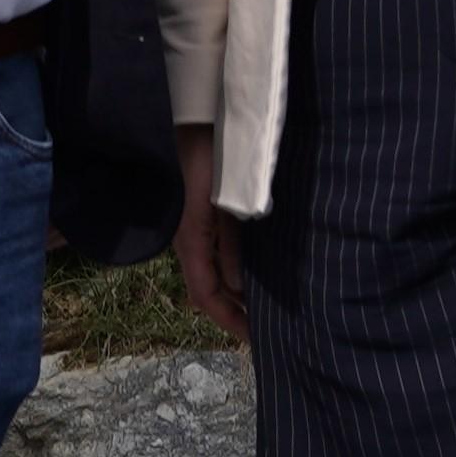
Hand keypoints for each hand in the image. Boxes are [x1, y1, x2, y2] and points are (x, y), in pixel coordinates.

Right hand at [172, 124, 247, 342]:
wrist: (193, 117)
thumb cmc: (208, 155)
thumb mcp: (223, 201)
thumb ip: (229, 243)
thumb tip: (238, 287)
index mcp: (190, 239)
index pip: (205, 294)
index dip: (227, 320)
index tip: (253, 340)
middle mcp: (189, 240)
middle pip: (208, 288)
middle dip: (232, 312)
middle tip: (266, 328)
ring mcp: (195, 228)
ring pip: (213, 271)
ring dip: (234, 292)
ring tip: (265, 305)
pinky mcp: (204, 214)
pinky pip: (217, 252)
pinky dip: (234, 269)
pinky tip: (254, 270)